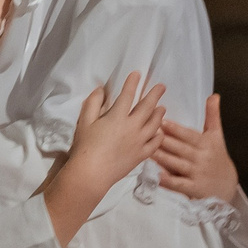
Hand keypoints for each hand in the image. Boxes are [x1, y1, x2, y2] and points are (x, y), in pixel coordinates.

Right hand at [44, 72, 166, 247]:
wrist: (92, 174)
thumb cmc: (86, 147)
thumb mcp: (85, 121)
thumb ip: (93, 103)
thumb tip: (101, 89)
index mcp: (117, 116)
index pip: (128, 95)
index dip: (133, 83)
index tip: (138, 74)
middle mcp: (132, 127)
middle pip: (147, 107)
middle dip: (155, 94)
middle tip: (162, 86)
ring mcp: (139, 142)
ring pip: (154, 124)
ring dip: (159, 114)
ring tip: (162, 107)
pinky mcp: (141, 155)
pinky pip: (155, 144)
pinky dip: (158, 136)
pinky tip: (159, 132)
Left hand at [153, 93, 241, 204]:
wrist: (227, 184)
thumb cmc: (217, 156)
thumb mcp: (217, 135)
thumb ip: (213, 115)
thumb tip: (213, 95)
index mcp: (206, 143)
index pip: (189, 135)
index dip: (176, 129)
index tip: (162, 121)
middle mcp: (202, 158)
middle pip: (180, 148)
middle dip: (164, 141)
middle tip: (147, 133)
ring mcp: (198, 174)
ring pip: (177, 164)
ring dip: (162, 158)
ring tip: (147, 151)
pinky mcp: (194, 188)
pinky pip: (180, 184)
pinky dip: (169, 181)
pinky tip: (157, 176)